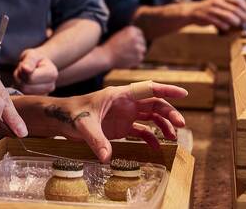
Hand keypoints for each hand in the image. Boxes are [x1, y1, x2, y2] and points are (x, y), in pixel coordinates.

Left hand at [13, 48, 58, 94]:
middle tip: (22, 72)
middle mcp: (51, 87)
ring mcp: (44, 95)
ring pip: (23, 93)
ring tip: (24, 77)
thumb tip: (26, 69)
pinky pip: (23, 98)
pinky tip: (25, 84)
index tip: (24, 66)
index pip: (30, 78)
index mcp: (52, 74)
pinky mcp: (37, 101)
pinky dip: (20, 91)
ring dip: (19, 84)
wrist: (38, 67)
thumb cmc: (35, 60)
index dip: (22, 72)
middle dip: (20, 79)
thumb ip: (29, 61)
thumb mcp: (32, 55)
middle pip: (26, 88)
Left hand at [54, 82, 186, 161]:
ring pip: (151, 116)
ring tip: (173, 138)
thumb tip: (106, 157)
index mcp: (120, 95)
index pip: (148, 88)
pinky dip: (151, 137)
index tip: (183, 94)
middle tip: (180, 124)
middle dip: (169, 112)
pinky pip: (141, 130)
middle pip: (154, 104)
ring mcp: (125, 114)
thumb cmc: (72, 114)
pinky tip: (157, 147)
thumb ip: (96, 140)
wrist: (62, 118)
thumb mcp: (83, 125)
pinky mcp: (121, 126)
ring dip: (163, 125)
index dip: (166, 90)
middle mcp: (126, 103)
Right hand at [101, 26, 146, 67]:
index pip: (140, 33)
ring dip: (138, 51)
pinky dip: (136, 59)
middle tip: (129, 49)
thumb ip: (130, 33)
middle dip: (138, 44)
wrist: (106, 56)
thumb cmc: (111, 45)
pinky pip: (140, 57)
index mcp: (131, 30)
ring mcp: (138, 49)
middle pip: (142, 41)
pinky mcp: (138, 58)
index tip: (132, 42)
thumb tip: (139, 35)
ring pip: (142, 50)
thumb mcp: (119, 34)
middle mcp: (136, 38)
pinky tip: (128, 58)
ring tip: (128, 54)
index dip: (136, 37)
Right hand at [185, 0, 245, 30]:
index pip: (238, 1)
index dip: (245, 8)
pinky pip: (218, 22)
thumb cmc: (210, 9)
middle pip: (235, 9)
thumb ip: (231, 6)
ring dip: (235, 21)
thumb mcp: (220, 2)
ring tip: (238, 24)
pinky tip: (226, 27)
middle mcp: (217, 1)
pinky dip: (224, 25)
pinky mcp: (207, 16)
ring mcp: (211, 9)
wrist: (193, 11)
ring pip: (228, 16)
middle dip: (243, 16)